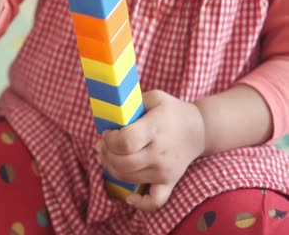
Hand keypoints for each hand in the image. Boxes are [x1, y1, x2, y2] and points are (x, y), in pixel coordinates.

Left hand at [94, 90, 205, 211]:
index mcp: (155, 129)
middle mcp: (160, 153)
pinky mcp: (169, 182)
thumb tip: (108, 111)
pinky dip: (140, 203)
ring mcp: (165, 170)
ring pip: (128, 178)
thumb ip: (131, 102)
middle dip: (105, 154)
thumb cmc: (171, 112)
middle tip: (101, 146)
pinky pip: (155, 201)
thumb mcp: (154, 97)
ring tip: (105, 157)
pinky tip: (129, 196)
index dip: (109, 140)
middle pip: (122, 163)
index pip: (125, 142)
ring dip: (110, 169)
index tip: (107, 133)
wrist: (199, 130)